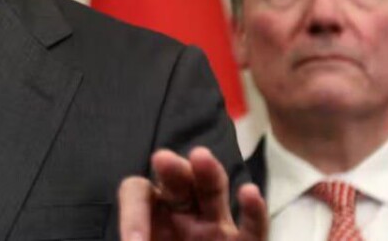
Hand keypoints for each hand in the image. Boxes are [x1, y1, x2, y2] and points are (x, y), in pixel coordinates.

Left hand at [118, 146, 266, 240]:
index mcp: (150, 216)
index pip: (138, 194)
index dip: (133, 214)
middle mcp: (181, 215)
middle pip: (176, 181)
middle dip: (171, 170)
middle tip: (163, 161)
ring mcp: (213, 228)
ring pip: (212, 191)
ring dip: (208, 172)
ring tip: (200, 159)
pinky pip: (252, 228)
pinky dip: (254, 211)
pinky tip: (250, 193)